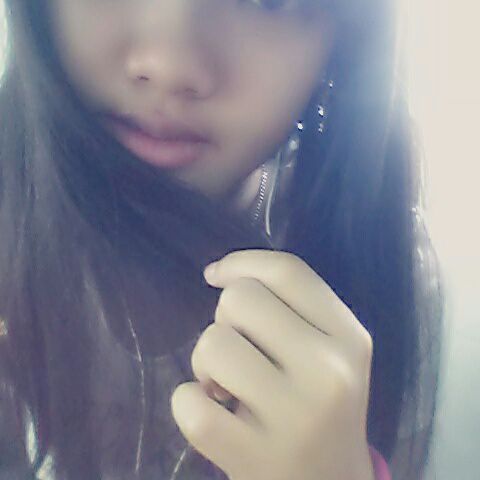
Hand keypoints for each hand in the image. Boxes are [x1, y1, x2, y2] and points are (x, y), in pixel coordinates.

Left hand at [170, 250, 375, 479]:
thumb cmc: (320, 407)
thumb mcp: (328, 351)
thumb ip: (291, 307)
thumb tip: (219, 273)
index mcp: (350, 337)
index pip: (287, 272)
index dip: (241, 262)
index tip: (216, 275)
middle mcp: (329, 371)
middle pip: (241, 299)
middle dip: (225, 319)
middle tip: (238, 352)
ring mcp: (294, 418)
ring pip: (212, 343)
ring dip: (204, 361)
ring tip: (224, 386)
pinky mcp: (255, 458)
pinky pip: (189, 404)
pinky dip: (186, 400)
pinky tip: (211, 411)